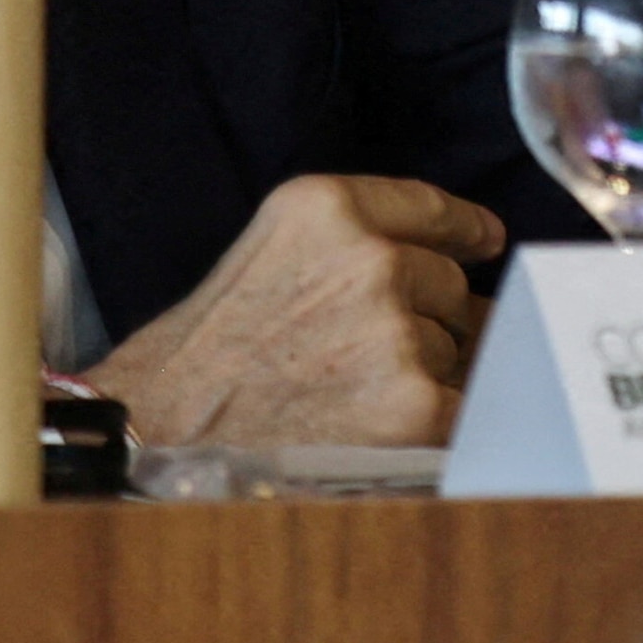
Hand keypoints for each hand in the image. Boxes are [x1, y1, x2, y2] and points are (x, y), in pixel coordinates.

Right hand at [90, 173, 507, 447]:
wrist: (158, 434)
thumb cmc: (203, 353)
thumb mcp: (267, 251)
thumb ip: (352, 242)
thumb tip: (458, 258)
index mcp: (327, 208)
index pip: (432, 208)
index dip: (464, 229)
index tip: (485, 241)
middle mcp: (371, 259)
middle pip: (451, 284)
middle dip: (429, 318)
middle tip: (364, 358)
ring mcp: (396, 332)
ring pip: (455, 348)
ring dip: (425, 373)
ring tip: (348, 398)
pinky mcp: (414, 403)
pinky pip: (464, 404)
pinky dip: (439, 422)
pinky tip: (386, 432)